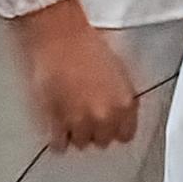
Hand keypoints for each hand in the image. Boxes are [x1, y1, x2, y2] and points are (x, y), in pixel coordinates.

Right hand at [14, 0, 140, 150]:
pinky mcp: (57, 124)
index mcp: (125, 104)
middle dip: (95, 129)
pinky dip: (57, 137)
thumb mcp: (118, 69)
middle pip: (103, 141)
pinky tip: (56, 125)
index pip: (126, 135)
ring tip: (69, 116)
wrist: (60, 37)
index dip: (115, 127)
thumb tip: (118, 109)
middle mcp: (106, 117)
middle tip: (86, 114)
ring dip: (76, 132)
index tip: (108, 123)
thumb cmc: (87, 44)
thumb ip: (121, 96)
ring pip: (81, 143)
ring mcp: (80, 123)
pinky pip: (59, 144)